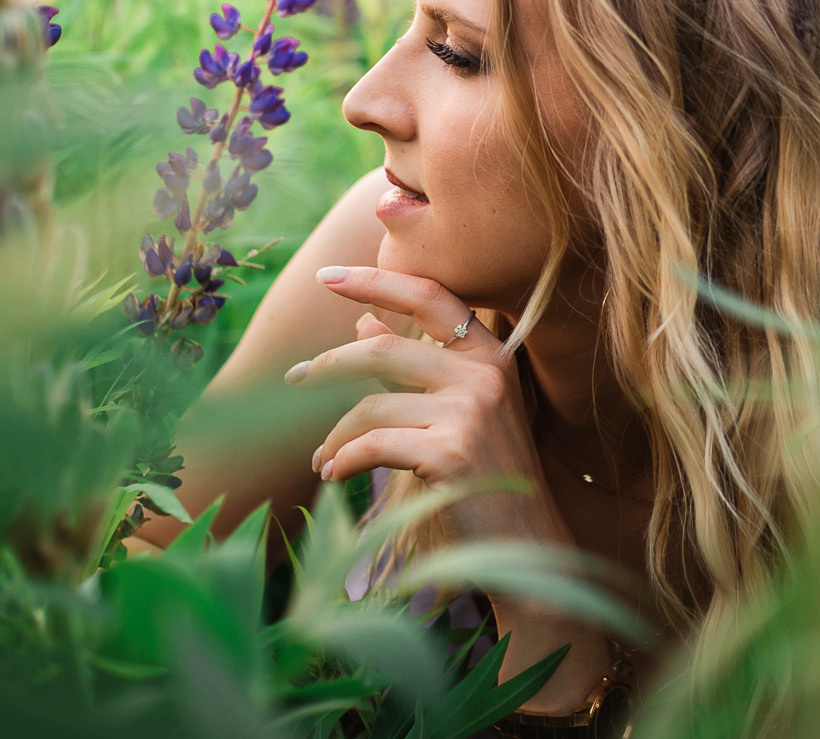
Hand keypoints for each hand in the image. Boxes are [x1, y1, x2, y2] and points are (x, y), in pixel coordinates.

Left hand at [288, 266, 610, 711]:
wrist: (526, 545)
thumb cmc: (489, 476)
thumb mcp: (458, 411)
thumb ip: (413, 365)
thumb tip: (363, 323)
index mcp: (491, 355)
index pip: (430, 296)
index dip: (376, 280)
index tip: (329, 275)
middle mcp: (485, 374)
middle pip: (384, 349)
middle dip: (329, 365)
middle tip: (294, 378)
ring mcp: (470, 412)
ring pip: (372, 405)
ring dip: (335, 435)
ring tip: (321, 458)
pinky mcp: (450, 451)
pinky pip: (372, 444)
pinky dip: (344, 459)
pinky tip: (333, 474)